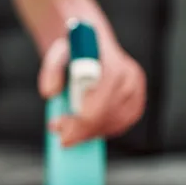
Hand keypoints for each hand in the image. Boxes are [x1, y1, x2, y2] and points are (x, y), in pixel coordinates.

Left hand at [38, 0, 145, 146]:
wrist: (89, 46)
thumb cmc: (72, 49)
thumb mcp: (57, 52)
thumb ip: (51, 69)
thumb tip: (49, 93)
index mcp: (114, 60)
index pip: (107, 90)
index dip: (90, 113)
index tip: (67, 130)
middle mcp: (130, 76)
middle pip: (111, 111)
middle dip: (84, 129)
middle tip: (62, 138)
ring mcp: (136, 91)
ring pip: (115, 122)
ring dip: (90, 133)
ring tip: (67, 132)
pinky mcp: (135, 105)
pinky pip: (119, 125)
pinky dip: (100, 131)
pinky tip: (83, 131)